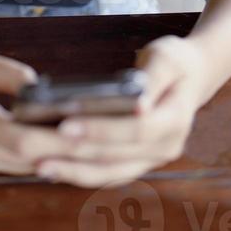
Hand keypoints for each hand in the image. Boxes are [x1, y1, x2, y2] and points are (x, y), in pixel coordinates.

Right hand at [0, 48, 98, 176]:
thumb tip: (43, 89)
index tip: (82, 131)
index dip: (55, 140)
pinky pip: (4, 164)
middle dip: (61, 150)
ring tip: (78, 137)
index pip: (21, 141)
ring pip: (18, 166)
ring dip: (46, 155)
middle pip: (27, 159)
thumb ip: (11, 75)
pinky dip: (27, 155)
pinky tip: (46, 141)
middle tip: (94, 135)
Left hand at [34, 35, 205, 187]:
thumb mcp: (167, 57)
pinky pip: (108, 173)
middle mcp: (165, 147)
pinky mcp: (138, 162)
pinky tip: (54, 166)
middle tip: (38, 150)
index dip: (101, 129)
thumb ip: (153, 78)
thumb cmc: (175, 61)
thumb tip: (139, 103)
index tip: (66, 124)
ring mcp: (152, 159)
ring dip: (74, 171)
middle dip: (77, 154)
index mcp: (175, 120)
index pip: (135, 130)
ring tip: (40, 165)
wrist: (192, 76)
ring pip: (110, 172)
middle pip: (117, 156)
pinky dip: (81, 172)